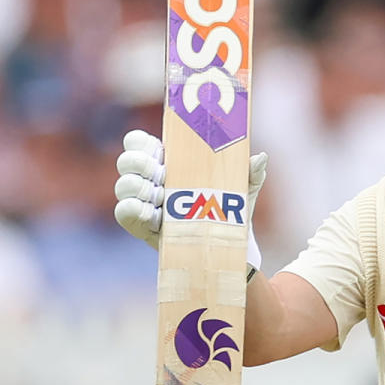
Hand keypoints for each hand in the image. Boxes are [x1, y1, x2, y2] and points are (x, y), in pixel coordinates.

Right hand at [113, 130, 267, 269]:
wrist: (229, 242)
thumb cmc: (231, 205)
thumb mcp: (244, 186)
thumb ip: (251, 171)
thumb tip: (260, 157)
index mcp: (169, 160)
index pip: (138, 141)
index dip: (142, 142)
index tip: (160, 150)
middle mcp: (150, 179)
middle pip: (127, 160)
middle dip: (139, 163)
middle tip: (161, 172)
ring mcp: (143, 202)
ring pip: (124, 185)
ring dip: (139, 187)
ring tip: (163, 197)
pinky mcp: (141, 226)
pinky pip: (124, 212)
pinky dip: (134, 209)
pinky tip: (155, 214)